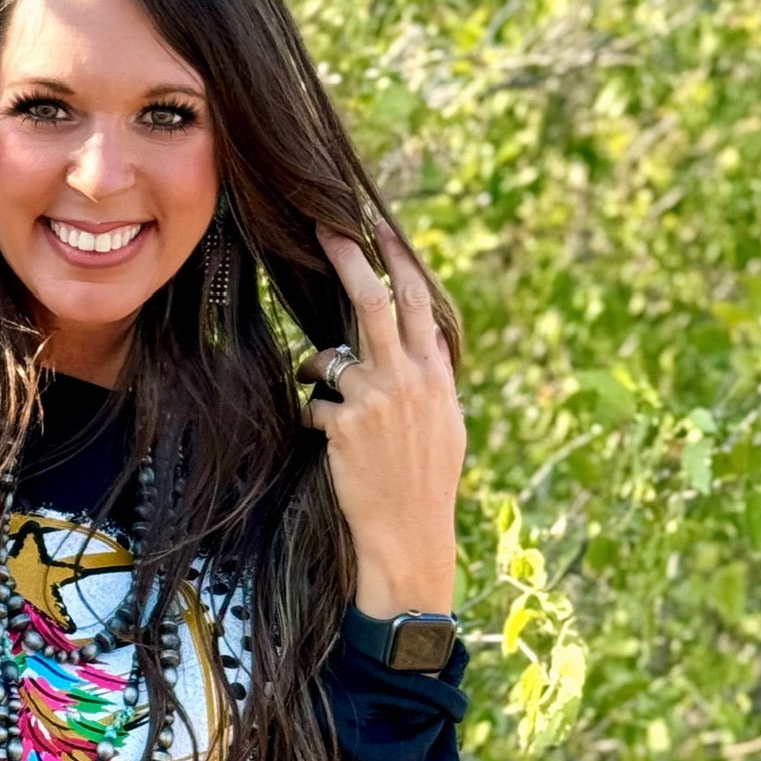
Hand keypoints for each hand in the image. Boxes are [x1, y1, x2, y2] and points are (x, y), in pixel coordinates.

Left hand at [298, 218, 465, 617]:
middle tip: (324, 227)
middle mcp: (408, 379)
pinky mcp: (344, 425)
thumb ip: (434, 380)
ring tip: (322, 390)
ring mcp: (375, 400)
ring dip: (316, 368)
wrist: (410, 535)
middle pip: (373, 301)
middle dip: (348, 258)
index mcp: (436, 375)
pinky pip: (313, 404)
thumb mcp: (446, 425)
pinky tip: (329, 445)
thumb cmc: (427, 483)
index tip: (380, 225)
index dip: (399, 260)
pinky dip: (314, 418)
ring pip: (328, 355)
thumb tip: (429, 346)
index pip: (419, 302)